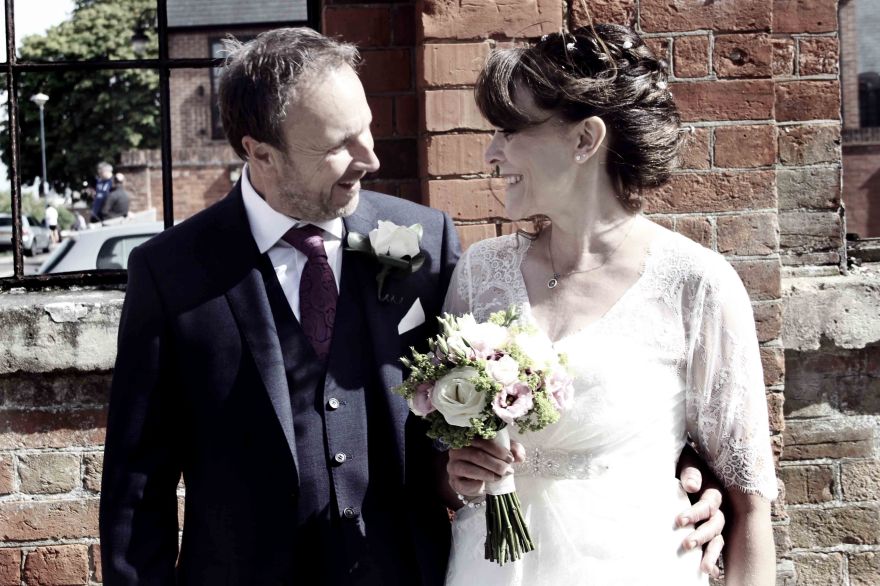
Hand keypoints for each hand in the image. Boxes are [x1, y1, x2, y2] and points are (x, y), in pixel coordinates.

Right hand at [446, 439, 524, 499]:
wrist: (477, 481)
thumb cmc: (490, 462)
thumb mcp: (503, 454)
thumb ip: (513, 451)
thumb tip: (519, 456)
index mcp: (468, 438)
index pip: (481, 440)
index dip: (497, 449)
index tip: (510, 458)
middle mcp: (457, 449)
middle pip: (476, 454)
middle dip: (495, 463)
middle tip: (508, 470)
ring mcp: (453, 465)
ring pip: (468, 468)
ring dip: (487, 473)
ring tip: (500, 477)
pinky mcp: (453, 481)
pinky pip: (463, 482)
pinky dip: (477, 483)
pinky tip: (486, 485)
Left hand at [677, 451, 725, 578]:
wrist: (686, 473)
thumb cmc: (686, 468)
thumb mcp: (688, 465)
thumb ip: (690, 473)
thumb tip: (692, 485)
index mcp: (713, 494)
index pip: (708, 506)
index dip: (695, 513)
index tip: (679, 521)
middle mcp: (718, 510)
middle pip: (715, 525)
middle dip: (702, 535)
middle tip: (687, 544)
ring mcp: (716, 523)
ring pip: (718, 539)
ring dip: (711, 553)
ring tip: (703, 567)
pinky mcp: (710, 533)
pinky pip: (716, 548)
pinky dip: (714, 559)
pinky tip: (710, 572)